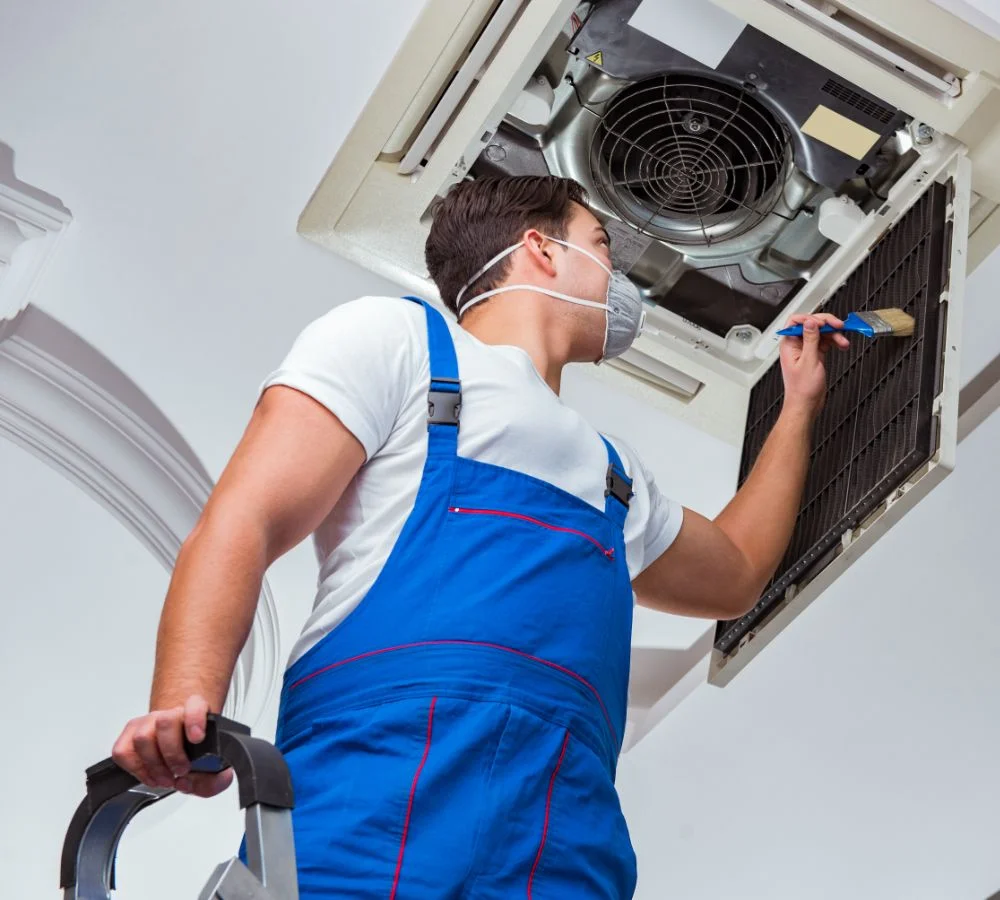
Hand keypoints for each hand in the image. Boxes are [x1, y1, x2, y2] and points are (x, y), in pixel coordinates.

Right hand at [111, 694, 232, 797]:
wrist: (177, 742)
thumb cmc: (193, 752)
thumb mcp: (211, 767)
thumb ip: (217, 778)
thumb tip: (219, 780)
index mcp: (196, 712)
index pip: (195, 705)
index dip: (195, 719)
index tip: (197, 737)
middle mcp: (170, 713)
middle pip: (166, 723)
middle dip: (172, 754)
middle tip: (181, 771)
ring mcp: (147, 722)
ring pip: (142, 736)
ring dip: (153, 765)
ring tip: (166, 779)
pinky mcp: (129, 735)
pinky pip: (123, 751)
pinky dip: (135, 769)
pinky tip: (150, 776)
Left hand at [778, 312, 848, 417]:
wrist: (806, 405)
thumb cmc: (802, 389)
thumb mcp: (808, 361)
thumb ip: (810, 339)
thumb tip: (810, 322)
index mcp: (789, 344)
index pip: (796, 321)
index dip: (811, 318)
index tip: (824, 322)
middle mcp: (796, 345)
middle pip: (811, 324)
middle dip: (826, 324)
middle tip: (839, 326)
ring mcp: (806, 349)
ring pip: (821, 333)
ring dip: (834, 334)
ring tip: (844, 340)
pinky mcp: (815, 355)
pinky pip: (826, 342)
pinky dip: (835, 342)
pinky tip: (842, 345)